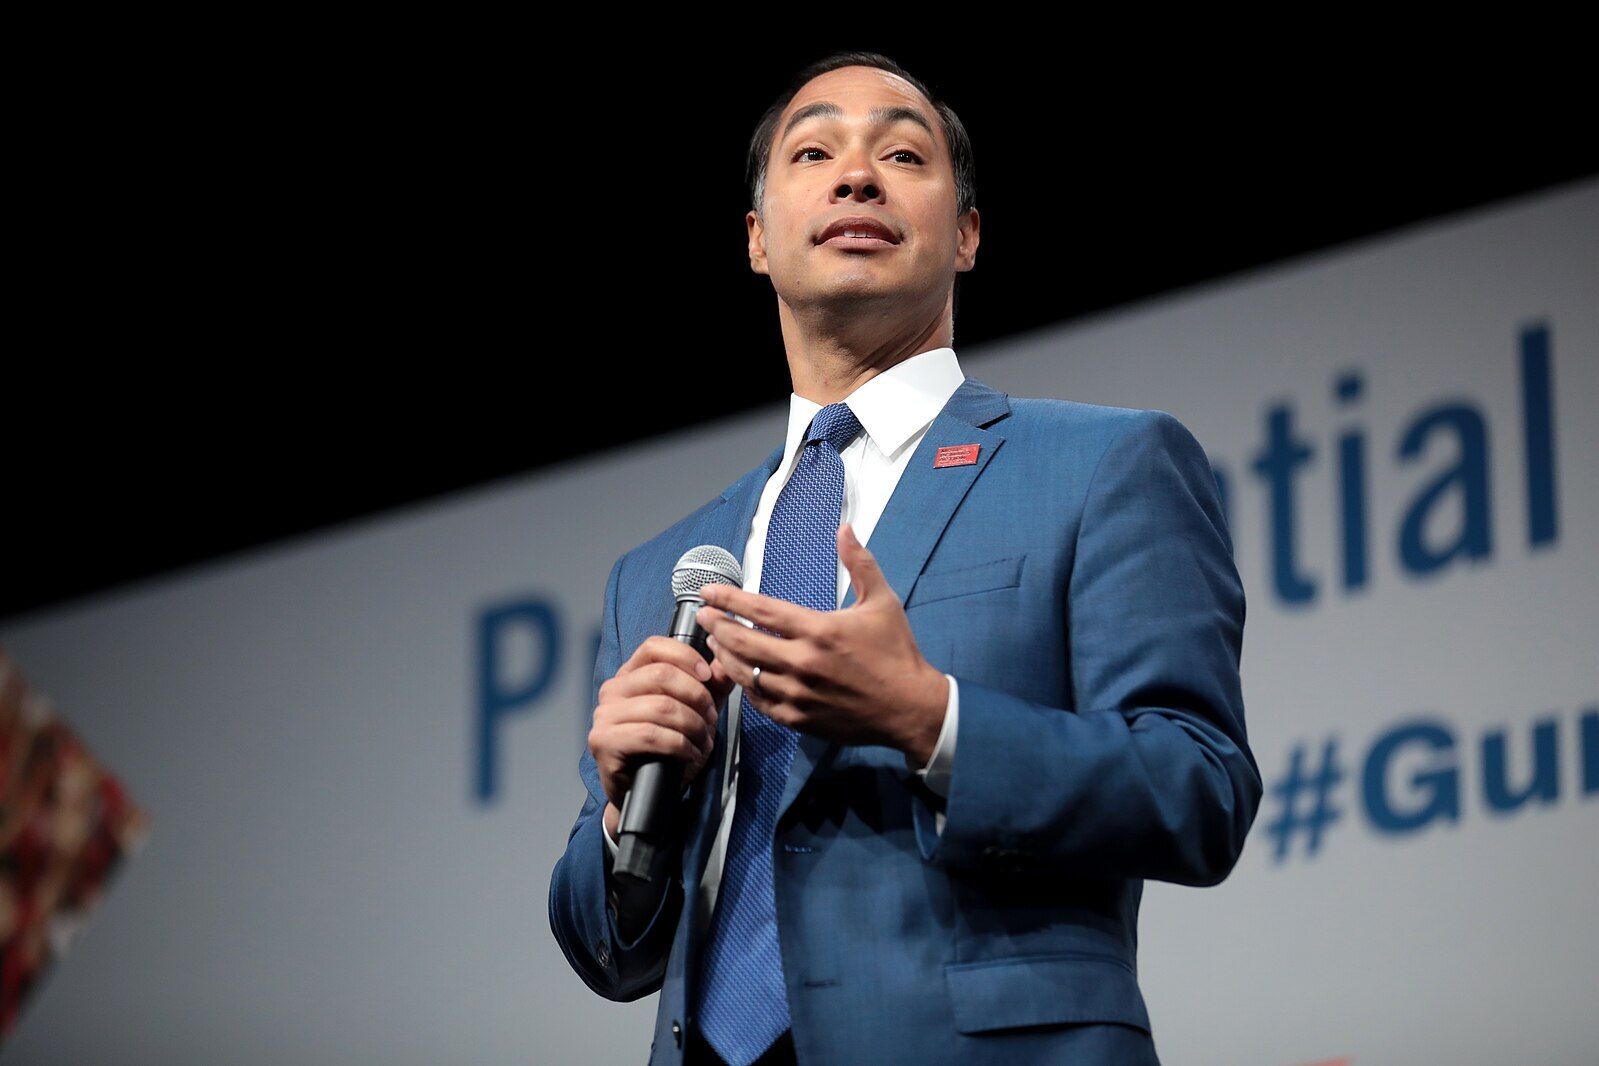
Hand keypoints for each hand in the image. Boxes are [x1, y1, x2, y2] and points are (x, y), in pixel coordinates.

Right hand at [588, 636, 735, 835]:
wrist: (647, 795)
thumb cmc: (668, 750)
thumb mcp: (696, 713)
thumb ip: (712, 688)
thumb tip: (724, 664)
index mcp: (630, 675)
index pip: (654, 646)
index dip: (686, 657)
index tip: (708, 676)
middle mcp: (612, 690)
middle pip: (662, 675)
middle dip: (698, 697)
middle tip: (712, 720)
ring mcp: (604, 716)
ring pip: (661, 706)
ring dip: (693, 726)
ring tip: (704, 743)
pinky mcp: (604, 742)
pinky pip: (650, 735)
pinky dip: (679, 745)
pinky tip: (690, 755)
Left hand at [695, 523, 948, 764]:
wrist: (910, 708)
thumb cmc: (896, 653)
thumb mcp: (882, 602)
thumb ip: (859, 563)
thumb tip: (845, 529)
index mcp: (820, 630)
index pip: (762, 610)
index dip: (730, 599)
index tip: (709, 592)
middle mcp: (803, 663)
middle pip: (743, 642)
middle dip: (717, 626)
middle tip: (702, 615)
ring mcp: (798, 694)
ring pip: (745, 674)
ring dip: (724, 656)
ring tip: (714, 642)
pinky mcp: (799, 719)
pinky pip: (759, 703)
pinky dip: (744, 687)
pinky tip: (737, 675)